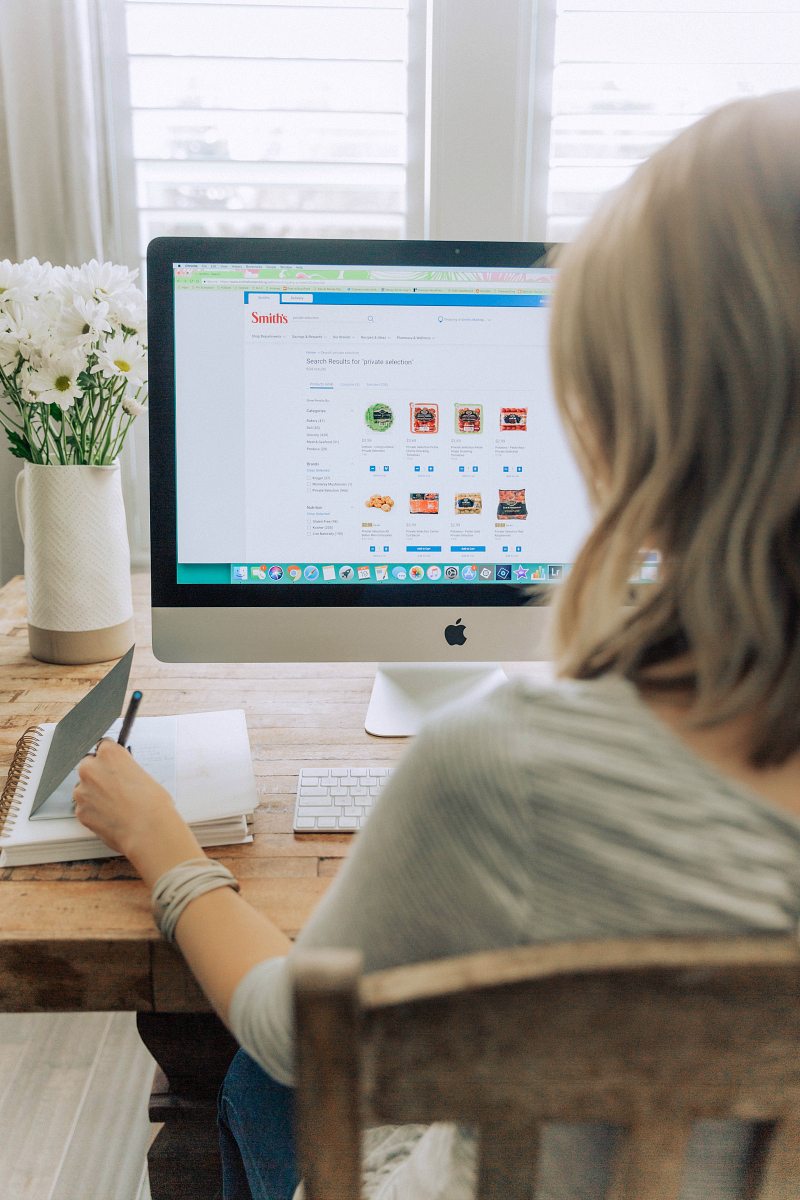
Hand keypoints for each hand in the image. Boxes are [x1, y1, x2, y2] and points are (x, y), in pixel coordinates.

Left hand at [74, 740, 202, 885]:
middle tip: (114, 787)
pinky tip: (109, 817)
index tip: (113, 764)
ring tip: (114, 806)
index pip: (103, 746)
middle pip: (88, 766)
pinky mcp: (80, 812)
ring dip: (94, 794)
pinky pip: (84, 808)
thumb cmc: (152, 803)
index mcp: (109, 754)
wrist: (147, 830)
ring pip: (83, 788)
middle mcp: (91, 769)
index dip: (110, 758)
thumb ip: (125, 770)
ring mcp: (82, 791)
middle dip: (97, 775)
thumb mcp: (143, 775)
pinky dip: (93, 812)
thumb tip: (120, 776)